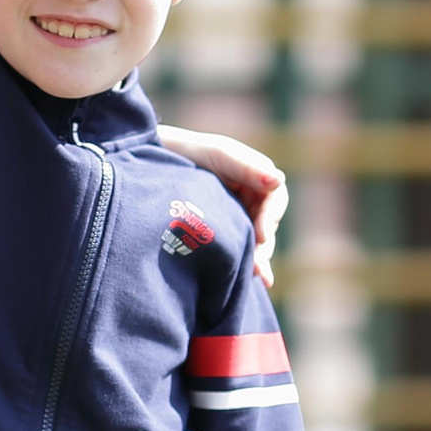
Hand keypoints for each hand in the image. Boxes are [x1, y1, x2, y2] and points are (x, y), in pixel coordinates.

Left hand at [158, 125, 288, 288]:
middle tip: (256, 267)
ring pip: (253, 238)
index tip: (261, 237)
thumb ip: (246, 167)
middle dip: (263, 245)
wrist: (151, 158)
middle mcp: (248, 195)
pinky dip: (243, 260)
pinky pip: (237, 245)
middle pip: (266, 223)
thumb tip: (279, 180)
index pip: (273, 199)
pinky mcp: (220, 228)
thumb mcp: (217, 155)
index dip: (270, 218)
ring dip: (256, 257)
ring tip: (253, 276)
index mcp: (254, 175)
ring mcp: (235, 212)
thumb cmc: (186, 151)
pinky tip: (247, 278)